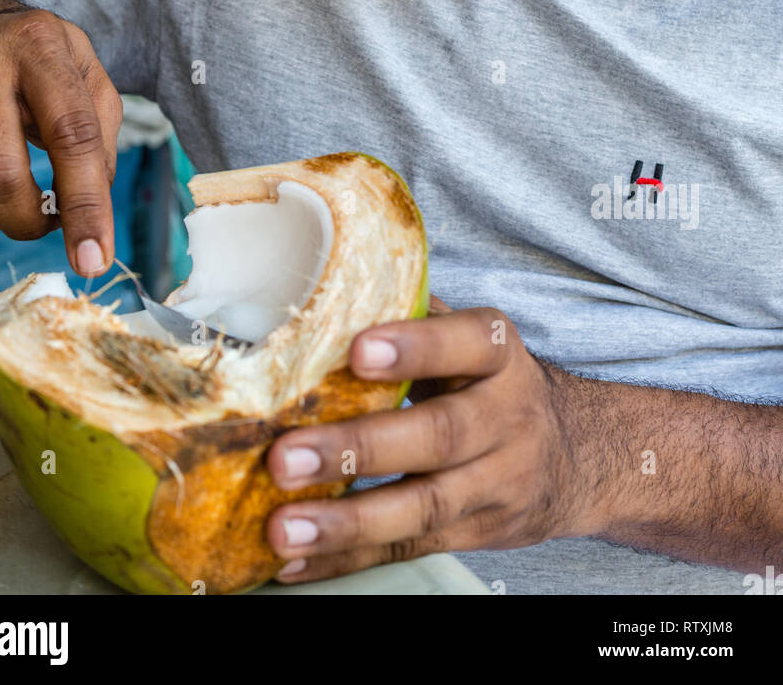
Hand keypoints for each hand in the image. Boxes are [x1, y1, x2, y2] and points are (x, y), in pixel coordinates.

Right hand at [0, 9, 121, 274]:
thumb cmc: (30, 56)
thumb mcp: (82, 70)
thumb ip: (99, 135)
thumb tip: (91, 210)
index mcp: (38, 45)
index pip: (70, 136)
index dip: (87, 206)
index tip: (93, 258)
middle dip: (27, 222)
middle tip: (42, 221)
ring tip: (4, 204)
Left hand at [265, 303, 592, 582]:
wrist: (576, 456)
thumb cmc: (489, 381)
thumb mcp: (470, 338)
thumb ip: (412, 316)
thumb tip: (323, 297)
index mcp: (498, 353)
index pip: (466, 343)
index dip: (415, 347)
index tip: (357, 350)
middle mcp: (507, 418)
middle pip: (438, 435)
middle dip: (357, 448)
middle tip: (285, 456)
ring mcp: (497, 484)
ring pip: (424, 506)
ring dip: (347, 521)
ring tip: (283, 527)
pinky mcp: (478, 534)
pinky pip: (410, 548)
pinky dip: (349, 559)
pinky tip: (296, 562)